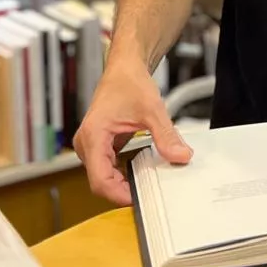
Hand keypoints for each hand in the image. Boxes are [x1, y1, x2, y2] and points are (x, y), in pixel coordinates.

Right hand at [73, 57, 191, 205]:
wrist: (124, 68)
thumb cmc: (129, 82)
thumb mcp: (152, 110)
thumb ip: (166, 136)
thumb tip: (180, 156)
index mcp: (93, 136)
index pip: (100, 180)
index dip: (120, 194)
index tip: (141, 197)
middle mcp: (86, 143)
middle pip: (101, 183)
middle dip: (124, 190)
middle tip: (150, 190)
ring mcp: (90, 145)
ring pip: (103, 177)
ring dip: (123, 183)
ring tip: (146, 180)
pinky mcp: (98, 145)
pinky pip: (107, 168)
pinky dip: (123, 173)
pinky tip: (140, 170)